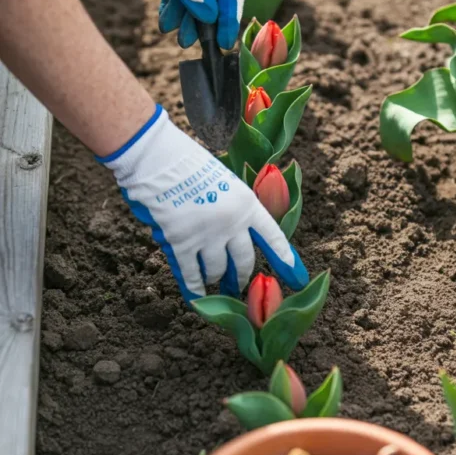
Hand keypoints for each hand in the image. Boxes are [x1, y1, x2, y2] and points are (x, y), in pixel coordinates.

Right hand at [97, 106, 308, 301]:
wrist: (159, 159)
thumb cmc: (190, 163)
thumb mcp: (225, 181)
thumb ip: (235, 207)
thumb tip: (238, 233)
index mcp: (247, 204)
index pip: (273, 237)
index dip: (285, 259)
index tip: (296, 277)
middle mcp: (232, 223)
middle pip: (245, 261)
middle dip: (242, 277)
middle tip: (239, 286)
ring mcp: (207, 235)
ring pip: (218, 270)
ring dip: (217, 279)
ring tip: (216, 283)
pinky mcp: (182, 243)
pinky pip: (191, 274)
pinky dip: (194, 287)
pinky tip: (196, 295)